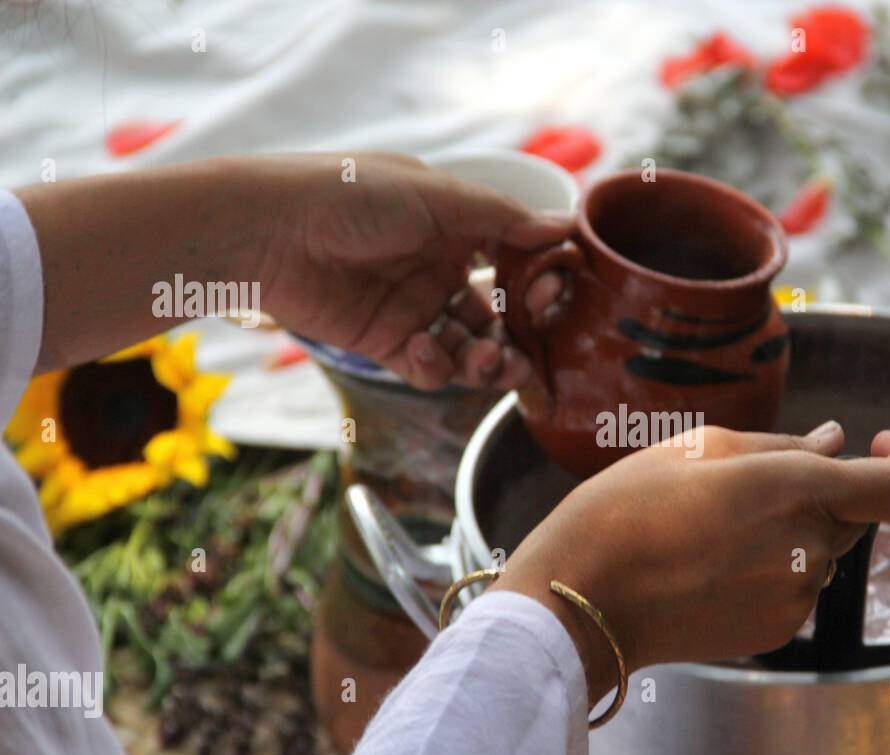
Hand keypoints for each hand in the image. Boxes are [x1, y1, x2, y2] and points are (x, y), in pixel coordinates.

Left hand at [246, 152, 571, 388]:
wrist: (266, 231)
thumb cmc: (346, 194)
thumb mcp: (434, 195)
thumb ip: (502, 218)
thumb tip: (565, 227)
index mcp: (454, 224)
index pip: (514, 257)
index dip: (537, 278)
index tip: (550, 291)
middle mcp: (439, 266)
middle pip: (499, 313)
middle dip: (518, 335)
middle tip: (526, 347)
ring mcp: (413, 307)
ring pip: (470, 347)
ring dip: (487, 361)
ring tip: (486, 363)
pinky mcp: (385, 343)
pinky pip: (430, 367)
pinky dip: (437, 367)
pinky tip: (425, 350)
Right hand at [492, 422, 889, 705]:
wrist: (581, 598)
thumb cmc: (628, 508)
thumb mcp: (701, 448)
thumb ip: (783, 444)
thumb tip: (836, 443)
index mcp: (796, 489)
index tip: (873, 445)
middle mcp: (810, 548)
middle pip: (853, 514)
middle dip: (819, 493)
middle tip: (741, 486)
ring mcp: (795, 597)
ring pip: (821, 552)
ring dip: (789, 532)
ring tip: (709, 529)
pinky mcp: (776, 631)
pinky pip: (794, 588)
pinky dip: (769, 570)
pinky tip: (708, 567)